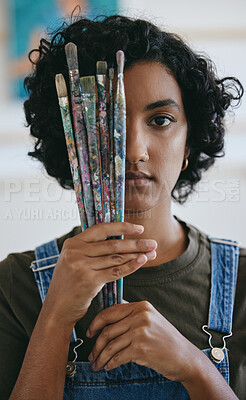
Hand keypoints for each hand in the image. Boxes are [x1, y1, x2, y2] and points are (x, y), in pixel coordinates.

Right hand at [43, 223, 156, 328]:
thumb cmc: (69, 285)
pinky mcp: (89, 280)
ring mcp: (81, 266)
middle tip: (153, 243)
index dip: (122, 227)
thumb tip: (118, 240)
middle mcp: (75, 251)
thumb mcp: (73, 261)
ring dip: (137, 254)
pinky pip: (115, 272)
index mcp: (72, 243)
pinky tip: (142, 261)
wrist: (57, 309)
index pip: (102, 229)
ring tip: (152, 253)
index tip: (139, 228)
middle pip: (112, 244)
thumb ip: (90, 249)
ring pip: (116, 257)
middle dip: (136, 242)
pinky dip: (131, 266)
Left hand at [87, 301, 202, 381]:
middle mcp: (140, 316)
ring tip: (97, 364)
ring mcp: (140, 332)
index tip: (90, 332)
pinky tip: (108, 367)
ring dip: (101, 357)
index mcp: (141, 306)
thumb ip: (132, 314)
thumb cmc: (166, 340)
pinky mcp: (140, 349)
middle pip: (108, 329)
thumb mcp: (151, 319)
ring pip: (110, 345)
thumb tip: (110, 312)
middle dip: (96, 344)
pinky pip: (117, 357)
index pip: (110, 311)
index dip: (96, 322)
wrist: (185, 358)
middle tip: (91, 353)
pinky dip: (109, 364)